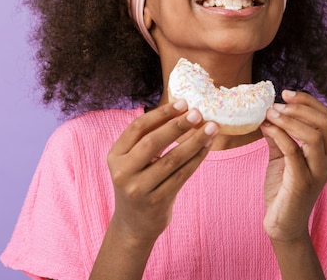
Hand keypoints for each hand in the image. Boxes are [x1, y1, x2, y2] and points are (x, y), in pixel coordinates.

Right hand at [106, 100, 217, 245]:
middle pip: (153, 142)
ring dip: (194, 141)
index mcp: (115, 156)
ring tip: (211, 128)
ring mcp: (139, 188)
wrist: (134, 224)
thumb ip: (148, 138)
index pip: (137, 128)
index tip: (182, 102)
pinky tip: (207, 146)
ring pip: (172, 159)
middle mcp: (123, 172)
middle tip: (198, 113)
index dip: (160, 114)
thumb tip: (180, 109)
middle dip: (177, 125)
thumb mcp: (133, 161)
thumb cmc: (139, 182)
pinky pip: (182, 175)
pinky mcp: (157, 201)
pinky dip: (197, 158)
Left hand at [260, 90, 326, 242]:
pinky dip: (279, 135)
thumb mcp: (282, 158)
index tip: (286, 93)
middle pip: (323, 122)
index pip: (325, 117)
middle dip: (299, 107)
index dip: (307, 101)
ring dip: (289, 120)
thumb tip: (268, 114)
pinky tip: (265, 128)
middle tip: (276, 103)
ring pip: (313, 135)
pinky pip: (294, 151)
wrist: (282, 225)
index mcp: (326, 152)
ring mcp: (317, 172)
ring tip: (270, 113)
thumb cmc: (283, 191)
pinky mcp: (303, 182)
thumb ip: (279, 137)